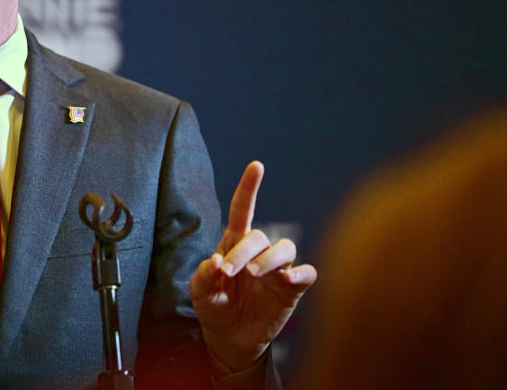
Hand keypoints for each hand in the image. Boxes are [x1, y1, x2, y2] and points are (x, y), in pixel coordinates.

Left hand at [189, 161, 316, 371]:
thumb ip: (203, 275)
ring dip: (270, 258)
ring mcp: (277, 270)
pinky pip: (307, 273)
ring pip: (285, 248)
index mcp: (233, 245)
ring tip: (254, 274)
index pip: (241, 211)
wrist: (229, 339)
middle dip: (244, 251)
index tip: (256, 166)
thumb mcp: (199, 293)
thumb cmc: (214, 308)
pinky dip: (301, 272)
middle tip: (229, 271)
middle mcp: (258, 252)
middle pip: (259, 236)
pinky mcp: (292, 289)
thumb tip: (217, 261)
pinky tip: (289, 278)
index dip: (248, 188)